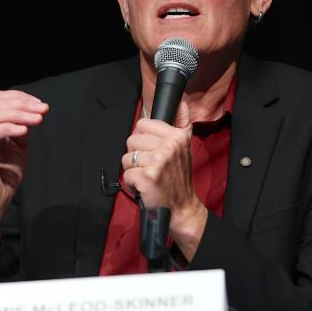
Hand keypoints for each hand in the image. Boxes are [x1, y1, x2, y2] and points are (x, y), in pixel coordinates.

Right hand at [0, 91, 47, 254]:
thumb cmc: (5, 173)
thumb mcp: (19, 145)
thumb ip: (22, 126)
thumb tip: (34, 110)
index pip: (0, 99)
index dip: (22, 98)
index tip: (41, 105)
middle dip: (24, 105)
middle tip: (42, 110)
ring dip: (20, 115)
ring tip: (37, 119)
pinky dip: (9, 128)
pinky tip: (23, 130)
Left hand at [121, 101, 207, 258]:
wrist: (181, 207)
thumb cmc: (179, 178)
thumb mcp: (185, 148)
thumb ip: (182, 124)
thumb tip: (181, 104)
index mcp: (177, 136)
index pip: (142, 123)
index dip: (141, 138)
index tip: (150, 150)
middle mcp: (169, 147)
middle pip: (131, 141)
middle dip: (136, 156)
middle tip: (149, 166)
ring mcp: (158, 162)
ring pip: (126, 158)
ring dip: (133, 170)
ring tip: (147, 176)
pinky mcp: (148, 177)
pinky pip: (127, 175)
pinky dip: (132, 184)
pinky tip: (144, 186)